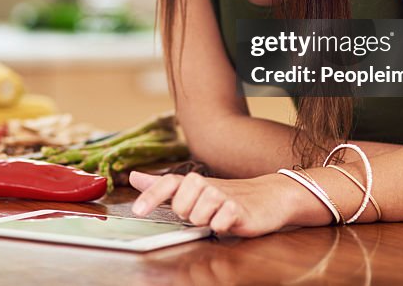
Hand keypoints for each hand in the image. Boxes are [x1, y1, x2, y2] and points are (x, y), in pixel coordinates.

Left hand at [129, 170, 297, 236]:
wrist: (268, 196)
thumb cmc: (228, 196)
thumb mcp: (193, 190)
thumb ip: (162, 186)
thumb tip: (134, 176)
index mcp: (192, 181)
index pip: (167, 183)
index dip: (151, 196)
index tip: (137, 210)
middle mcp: (205, 184)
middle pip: (181, 206)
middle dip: (188, 215)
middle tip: (202, 213)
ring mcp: (222, 195)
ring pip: (198, 216)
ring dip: (205, 222)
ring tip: (216, 218)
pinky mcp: (238, 209)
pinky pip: (219, 222)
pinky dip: (220, 226)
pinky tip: (227, 222)